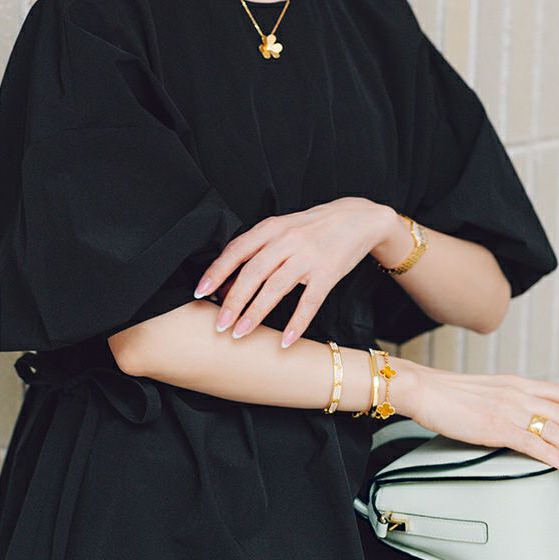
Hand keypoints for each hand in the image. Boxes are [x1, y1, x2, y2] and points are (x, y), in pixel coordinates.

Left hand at [193, 197, 395, 347]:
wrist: (358, 219)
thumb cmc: (312, 228)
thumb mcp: (282, 229)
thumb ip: (256, 251)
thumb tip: (225, 284)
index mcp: (272, 228)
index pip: (237, 251)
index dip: (217, 272)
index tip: (201, 293)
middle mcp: (288, 240)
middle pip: (252, 273)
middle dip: (232, 301)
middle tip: (219, 325)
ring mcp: (308, 256)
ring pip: (275, 288)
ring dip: (255, 314)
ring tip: (240, 333)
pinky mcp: (328, 273)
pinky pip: (309, 302)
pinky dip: (296, 323)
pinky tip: (284, 341)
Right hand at [410, 364, 558, 471]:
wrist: (422, 389)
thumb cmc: (446, 393)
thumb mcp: (486, 391)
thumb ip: (507, 401)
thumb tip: (520, 419)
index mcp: (516, 383)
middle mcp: (517, 392)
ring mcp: (507, 409)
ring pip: (556, 429)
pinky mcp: (495, 426)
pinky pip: (533, 442)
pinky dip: (554, 455)